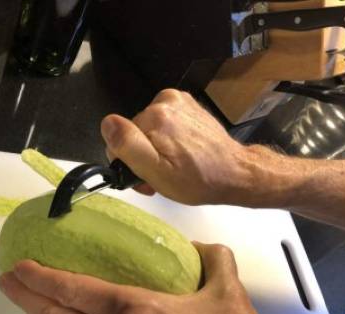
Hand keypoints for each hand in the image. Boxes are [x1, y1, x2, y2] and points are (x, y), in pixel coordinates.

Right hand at [101, 89, 283, 206]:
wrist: (236, 173)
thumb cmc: (199, 180)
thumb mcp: (158, 173)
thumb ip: (128, 147)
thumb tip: (108, 124)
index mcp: (154, 117)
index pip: (120, 139)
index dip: (129, 161)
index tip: (147, 176)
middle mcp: (164, 101)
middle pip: (135, 133)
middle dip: (143, 156)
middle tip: (162, 176)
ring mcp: (178, 101)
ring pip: (149, 129)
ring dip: (156, 149)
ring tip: (174, 166)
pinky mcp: (188, 106)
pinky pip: (164, 123)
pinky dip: (168, 139)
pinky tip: (182, 153)